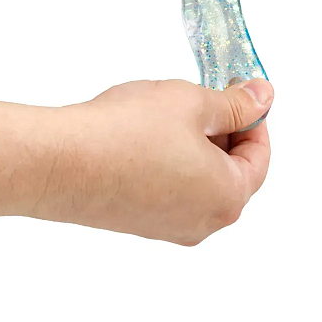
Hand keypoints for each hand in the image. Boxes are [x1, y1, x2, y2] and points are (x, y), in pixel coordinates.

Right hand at [31, 77, 272, 244]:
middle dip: (223, 131)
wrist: (60, 162)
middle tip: (207, 97)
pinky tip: (148, 135)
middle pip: (229, 171)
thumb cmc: (124, 135)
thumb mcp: (193, 102)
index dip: (255, 119)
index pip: (259, 157)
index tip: (244, 95)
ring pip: (197, 179)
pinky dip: (170, 160)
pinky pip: (169, 187)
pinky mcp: (138, 221)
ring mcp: (167, 226)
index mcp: (226, 197)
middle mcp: (201, 222)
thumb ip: (236, 104)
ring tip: (172, 112)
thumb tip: (261, 98)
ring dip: (194, 144)